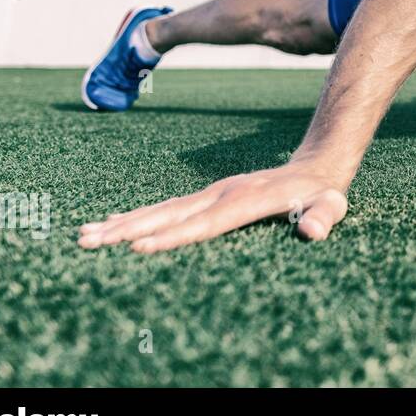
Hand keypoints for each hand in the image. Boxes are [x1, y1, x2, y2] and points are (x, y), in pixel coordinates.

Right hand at [79, 163, 348, 252]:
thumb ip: (322, 217)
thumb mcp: (330, 206)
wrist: (316, 165)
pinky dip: (138, 217)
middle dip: (129, 230)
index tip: (138, 249)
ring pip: (161, 209)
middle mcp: (221, 193)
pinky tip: (112, 225)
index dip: (173, 237)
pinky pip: (167, 208)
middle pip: (169, 214)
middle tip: (89, 241)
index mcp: (247, 200)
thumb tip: (312, 230)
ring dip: (124, 223)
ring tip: (85, 234)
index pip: (204, 223)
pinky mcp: (207, 195)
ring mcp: (212, 192)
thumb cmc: (323, 195)